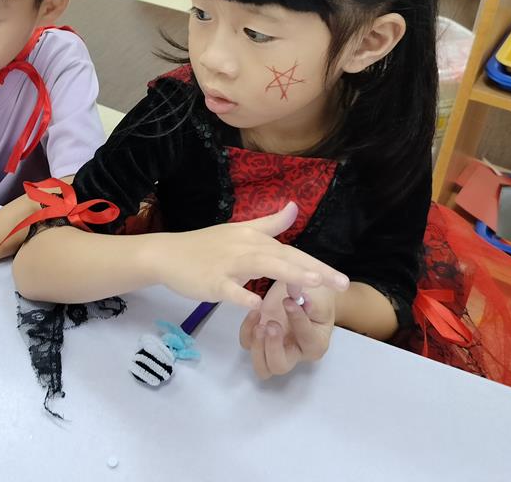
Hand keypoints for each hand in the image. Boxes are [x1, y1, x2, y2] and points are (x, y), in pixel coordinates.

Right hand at [153, 203, 348, 308]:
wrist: (168, 254)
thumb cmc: (206, 246)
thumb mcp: (240, 230)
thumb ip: (270, 222)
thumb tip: (294, 206)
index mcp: (254, 238)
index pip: (291, 252)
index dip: (317, 264)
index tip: (342, 279)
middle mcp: (245, 248)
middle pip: (284, 258)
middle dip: (314, 271)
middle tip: (341, 284)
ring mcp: (228, 264)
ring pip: (262, 266)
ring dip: (287, 273)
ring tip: (312, 284)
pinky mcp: (211, 281)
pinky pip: (229, 289)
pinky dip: (242, 295)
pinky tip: (257, 304)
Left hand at [239, 280, 334, 378]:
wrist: (306, 291)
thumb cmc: (315, 297)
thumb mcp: (318, 298)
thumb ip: (309, 302)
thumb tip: (295, 302)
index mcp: (315, 344)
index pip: (306, 339)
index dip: (297, 320)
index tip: (289, 302)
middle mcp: (295, 353)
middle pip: (279, 366)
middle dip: (272, 348)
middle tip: (271, 324)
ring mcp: (275, 347)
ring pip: (261, 366)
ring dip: (257, 346)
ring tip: (260, 324)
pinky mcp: (261, 338)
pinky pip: (247, 344)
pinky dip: (247, 331)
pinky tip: (255, 313)